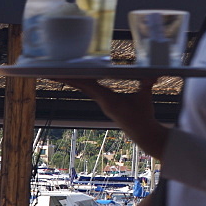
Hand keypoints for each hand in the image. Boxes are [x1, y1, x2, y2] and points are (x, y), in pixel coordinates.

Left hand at [53, 78, 168, 158]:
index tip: (62, 74)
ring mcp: (103, 103)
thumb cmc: (143, 116)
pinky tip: (79, 79)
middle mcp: (103, 101)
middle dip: (67, 79)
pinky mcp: (106, 104)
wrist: (142, 132)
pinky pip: (91, 91)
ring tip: (60, 74)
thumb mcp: (145, 99)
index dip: (75, 79)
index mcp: (109, 100)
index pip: (88, 86)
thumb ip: (146, 86)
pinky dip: (83, 83)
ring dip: (73, 81)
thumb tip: (153, 76)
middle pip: (82, 87)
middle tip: (51, 72)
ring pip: (85, 89)